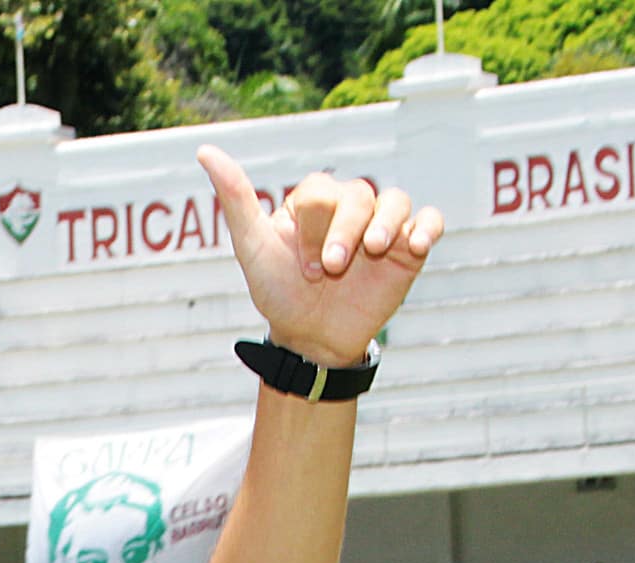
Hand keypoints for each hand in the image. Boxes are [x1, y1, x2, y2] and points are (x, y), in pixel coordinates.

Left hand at [198, 145, 441, 368]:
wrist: (313, 340)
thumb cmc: (280, 293)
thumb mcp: (253, 248)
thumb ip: (236, 200)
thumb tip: (204, 150)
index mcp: (313, 200)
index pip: (320, 193)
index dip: (312, 229)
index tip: (306, 269)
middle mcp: (349, 207)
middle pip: (358, 194)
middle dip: (344, 231)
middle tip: (332, 268)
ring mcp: (381, 226)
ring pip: (396, 200)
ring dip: (386, 222)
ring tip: (375, 248)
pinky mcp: (407, 249)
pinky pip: (429, 221)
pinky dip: (426, 226)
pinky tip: (414, 245)